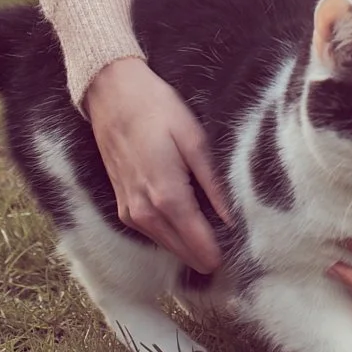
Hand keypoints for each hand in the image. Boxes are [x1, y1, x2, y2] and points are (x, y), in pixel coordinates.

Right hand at [84, 56, 232, 273]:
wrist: (112, 95)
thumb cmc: (157, 110)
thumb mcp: (195, 139)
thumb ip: (214, 183)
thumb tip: (232, 218)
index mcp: (167, 196)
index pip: (199, 244)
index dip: (220, 254)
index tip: (240, 256)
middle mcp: (145, 212)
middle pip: (183, 253)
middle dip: (207, 253)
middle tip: (233, 249)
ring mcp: (130, 213)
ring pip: (167, 246)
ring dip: (189, 247)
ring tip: (216, 238)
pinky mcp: (123, 208)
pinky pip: (153, 233)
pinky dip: (172, 235)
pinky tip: (189, 224)